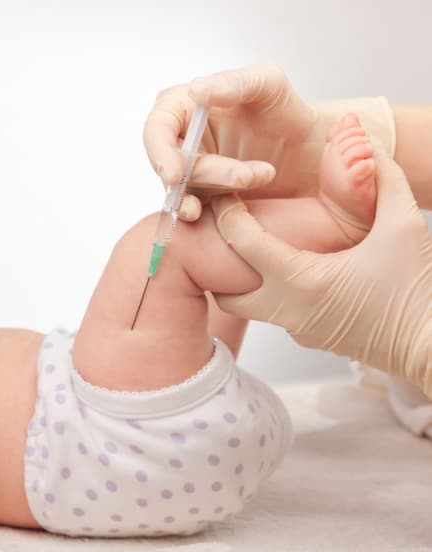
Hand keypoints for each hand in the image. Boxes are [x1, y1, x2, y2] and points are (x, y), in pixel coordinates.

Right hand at [143, 63, 395, 220]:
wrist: (310, 151)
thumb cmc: (287, 112)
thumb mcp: (270, 84)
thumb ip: (237, 82)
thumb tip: (197, 90)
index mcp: (183, 107)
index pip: (156, 129)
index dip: (159, 153)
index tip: (174, 175)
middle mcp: (179, 140)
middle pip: (171, 165)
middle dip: (208, 173)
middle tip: (246, 176)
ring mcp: (188, 172)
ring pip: (186, 190)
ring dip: (221, 187)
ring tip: (262, 175)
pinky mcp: (201, 197)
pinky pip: (195, 210)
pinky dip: (210, 213)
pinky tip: (230, 209)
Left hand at [212, 152, 431, 397]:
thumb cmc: (419, 291)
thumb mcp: (404, 225)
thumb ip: (384, 178)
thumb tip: (368, 141)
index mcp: (302, 281)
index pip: (243, 243)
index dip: (227, 213)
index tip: (223, 193)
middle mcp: (288, 311)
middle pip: (223, 289)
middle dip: (215, 261)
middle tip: (221, 230)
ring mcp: (296, 329)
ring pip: (245, 305)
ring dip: (238, 278)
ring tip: (247, 245)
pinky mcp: (308, 336)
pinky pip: (272, 312)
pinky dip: (265, 290)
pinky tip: (281, 266)